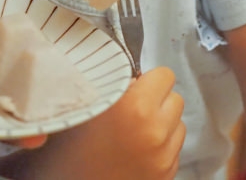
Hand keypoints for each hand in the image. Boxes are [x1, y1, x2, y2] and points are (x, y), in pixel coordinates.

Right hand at [9, 66, 185, 179]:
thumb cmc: (68, 152)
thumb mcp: (85, 108)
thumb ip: (112, 87)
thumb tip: (135, 79)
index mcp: (135, 108)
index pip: (165, 75)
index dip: (148, 79)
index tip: (134, 88)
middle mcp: (155, 132)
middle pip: (175, 99)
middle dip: (156, 101)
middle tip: (131, 110)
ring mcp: (164, 157)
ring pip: (178, 124)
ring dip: (162, 124)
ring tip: (133, 133)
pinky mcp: (166, 176)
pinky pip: (174, 150)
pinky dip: (161, 147)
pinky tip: (136, 152)